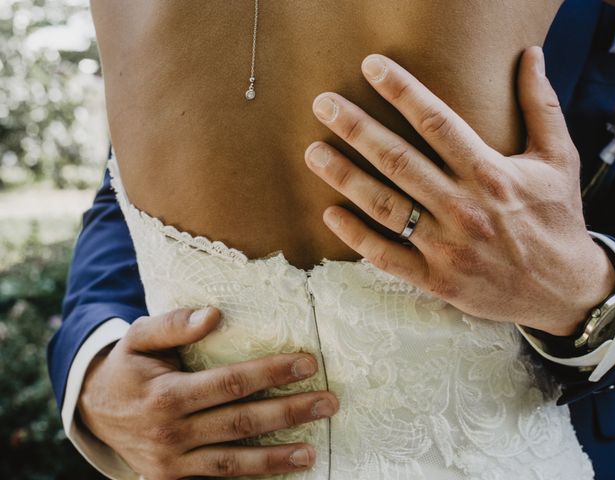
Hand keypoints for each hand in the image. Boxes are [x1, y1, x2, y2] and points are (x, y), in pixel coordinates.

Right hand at [78, 307, 337, 478]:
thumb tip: (213, 314)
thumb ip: (173, 324)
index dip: (271, 372)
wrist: (94, 411)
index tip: (307, 362)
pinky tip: (280, 472)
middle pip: (242, 423)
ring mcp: (172, 464)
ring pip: (234, 463)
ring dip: (277, 459)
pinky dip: (251, 478)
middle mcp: (171, 434)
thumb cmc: (127, 367)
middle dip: (289, 413)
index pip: (231, 383)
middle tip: (328, 403)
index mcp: (166, 395)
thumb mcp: (138, 337)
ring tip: (313, 453)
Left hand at [304, 47, 614, 335]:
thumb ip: (542, 107)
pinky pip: (387, 256)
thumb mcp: (559, 160)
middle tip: (324, 104)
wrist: (565, 290)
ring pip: (385, 207)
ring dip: (345, 178)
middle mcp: (464, 208)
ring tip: (314, 152)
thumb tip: (532, 56)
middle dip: (357, 129)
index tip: (370, 67)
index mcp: (491, 175)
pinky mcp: (437, 279)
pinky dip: (356, 237)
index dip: (402, 91)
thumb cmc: (557, 219)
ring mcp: (447, 247)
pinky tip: (331, 214)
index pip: (437, 123)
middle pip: (399, 161)